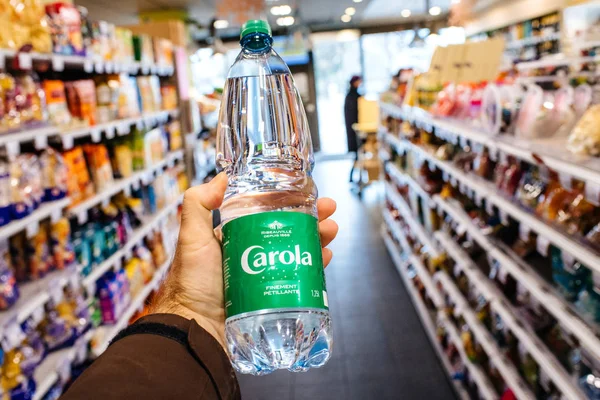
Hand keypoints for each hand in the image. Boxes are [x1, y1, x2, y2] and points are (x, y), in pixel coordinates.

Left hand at [152, 173, 337, 348]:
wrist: (197, 327)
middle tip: (328, 212)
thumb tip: (222, 177)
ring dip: (317, 239)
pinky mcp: (275, 295)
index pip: (268, 214)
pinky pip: (300, 278)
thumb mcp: (191, 238)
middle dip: (311, 219)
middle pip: (289, 231)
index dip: (289, 202)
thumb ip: (197, 205)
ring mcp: (266, 275)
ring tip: (331, 231)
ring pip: (298, 252)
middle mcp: (254, 254)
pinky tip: (325, 256)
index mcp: (236, 237)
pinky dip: (315, 266)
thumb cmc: (191, 282)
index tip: (307, 193)